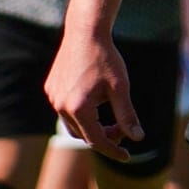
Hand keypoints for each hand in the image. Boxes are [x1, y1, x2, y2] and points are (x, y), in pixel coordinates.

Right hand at [45, 31, 142, 161]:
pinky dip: (80, 113)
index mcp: (79, 108)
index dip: (113, 150)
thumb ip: (127, 116)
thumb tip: (138, 138)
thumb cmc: (106, 59)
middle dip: (104, 136)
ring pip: (73, 124)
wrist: (85, 32)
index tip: (127, 156)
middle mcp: (61, 105)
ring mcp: (53, 97)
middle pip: (83, 135)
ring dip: (91, 125)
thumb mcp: (121, 88)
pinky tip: (94, 100)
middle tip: (122, 128)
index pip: (96, 141)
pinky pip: (65, 110)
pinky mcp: (50, 88)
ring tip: (109, 114)